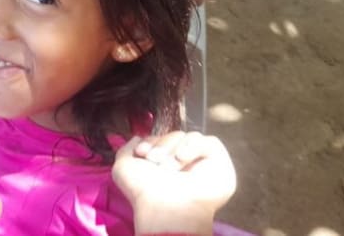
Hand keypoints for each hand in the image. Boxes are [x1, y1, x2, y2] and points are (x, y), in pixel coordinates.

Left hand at [113, 131, 235, 235]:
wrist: (163, 207)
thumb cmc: (143, 191)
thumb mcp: (123, 168)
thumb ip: (128, 149)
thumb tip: (138, 137)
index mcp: (166, 164)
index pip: (163, 139)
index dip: (152, 142)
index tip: (142, 153)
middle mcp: (186, 164)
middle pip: (176, 136)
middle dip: (162, 146)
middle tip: (154, 162)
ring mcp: (204, 164)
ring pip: (190, 136)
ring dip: (174, 149)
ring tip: (166, 167)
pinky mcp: (220, 164)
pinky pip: (210, 142)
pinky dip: (192, 146)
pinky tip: (181, 159)